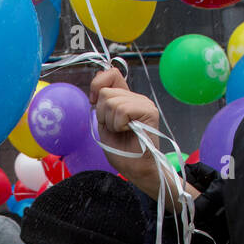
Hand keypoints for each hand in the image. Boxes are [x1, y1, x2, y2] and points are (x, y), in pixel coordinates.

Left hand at [91, 69, 198, 207]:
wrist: (135, 169)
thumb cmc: (122, 151)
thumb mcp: (104, 123)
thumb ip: (102, 102)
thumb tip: (98, 78)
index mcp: (126, 98)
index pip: (111, 74)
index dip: (97, 85)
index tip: (94, 102)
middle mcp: (137, 98)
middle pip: (106, 92)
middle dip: (103, 114)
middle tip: (115, 129)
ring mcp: (144, 103)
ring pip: (112, 102)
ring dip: (111, 122)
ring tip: (122, 132)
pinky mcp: (149, 112)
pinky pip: (122, 110)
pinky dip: (118, 125)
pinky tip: (128, 132)